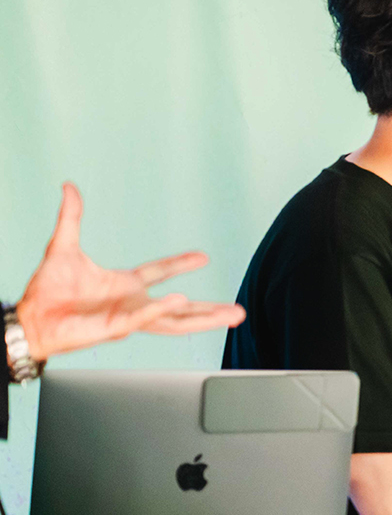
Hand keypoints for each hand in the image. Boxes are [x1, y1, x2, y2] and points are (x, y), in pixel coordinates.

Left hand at [14, 183, 245, 359]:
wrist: (30, 318)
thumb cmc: (45, 290)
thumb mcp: (63, 246)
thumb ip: (72, 216)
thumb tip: (69, 187)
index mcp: (124, 285)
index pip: (160, 272)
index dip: (181, 264)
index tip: (203, 257)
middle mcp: (131, 303)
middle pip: (181, 308)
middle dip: (210, 309)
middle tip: (237, 310)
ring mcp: (127, 317)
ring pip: (175, 321)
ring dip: (205, 318)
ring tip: (231, 315)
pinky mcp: (116, 327)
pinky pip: (145, 317)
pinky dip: (164, 309)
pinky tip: (182, 301)